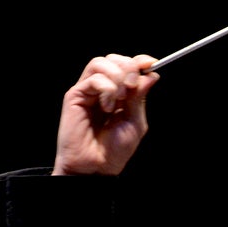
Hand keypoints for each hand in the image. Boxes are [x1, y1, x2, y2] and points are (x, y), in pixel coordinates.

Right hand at [54, 53, 159, 175]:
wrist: (96, 167)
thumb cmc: (114, 151)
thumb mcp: (135, 121)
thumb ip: (139, 97)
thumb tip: (151, 75)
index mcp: (118, 94)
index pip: (126, 66)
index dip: (139, 61)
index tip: (152, 63)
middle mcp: (102, 89)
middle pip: (113, 59)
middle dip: (128, 67)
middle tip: (133, 86)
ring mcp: (87, 91)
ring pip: (101, 62)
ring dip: (116, 77)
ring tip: (119, 99)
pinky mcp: (75, 95)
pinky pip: (93, 78)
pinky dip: (106, 89)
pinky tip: (107, 107)